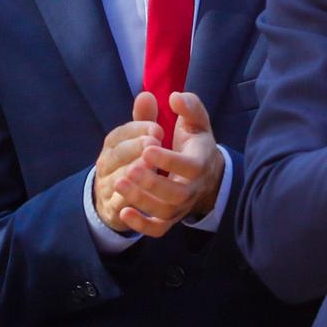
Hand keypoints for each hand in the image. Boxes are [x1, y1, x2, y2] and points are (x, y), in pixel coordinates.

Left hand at [105, 93, 224, 236]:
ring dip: (141, 201)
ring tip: (119, 183)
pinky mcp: (170, 218)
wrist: (206, 174)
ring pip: (164, 213)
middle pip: (176, 194)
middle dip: (152, 183)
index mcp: (200, 163)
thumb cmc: (195, 143)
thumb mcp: (196, 121)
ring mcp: (181, 206)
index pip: (189, 166)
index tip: (148, 148)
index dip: (169, 160)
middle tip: (131, 168)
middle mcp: (192, 188)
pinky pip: (158, 229)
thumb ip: (189, 107)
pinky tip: (123, 212)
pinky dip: (141, 226)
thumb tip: (175, 97)